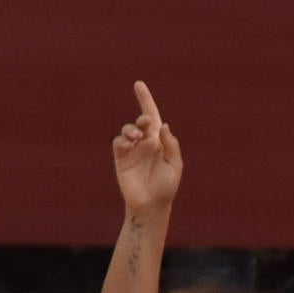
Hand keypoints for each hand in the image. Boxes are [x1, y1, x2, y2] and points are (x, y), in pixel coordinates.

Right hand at [112, 80, 181, 212]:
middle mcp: (145, 142)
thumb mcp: (175, 166)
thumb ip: (170, 145)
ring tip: (136, 138)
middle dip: (142, 118)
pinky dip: (123, 140)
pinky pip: (119, 142)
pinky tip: (129, 145)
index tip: (138, 84)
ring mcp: (132, 150)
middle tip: (145, 124)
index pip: (152, 116)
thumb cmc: (166, 187)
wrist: (151, 205)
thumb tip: (163, 125)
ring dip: (131, 129)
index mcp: (159, 141)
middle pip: (140, 121)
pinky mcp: (121, 158)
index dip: (145, 100)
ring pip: (127, 130)